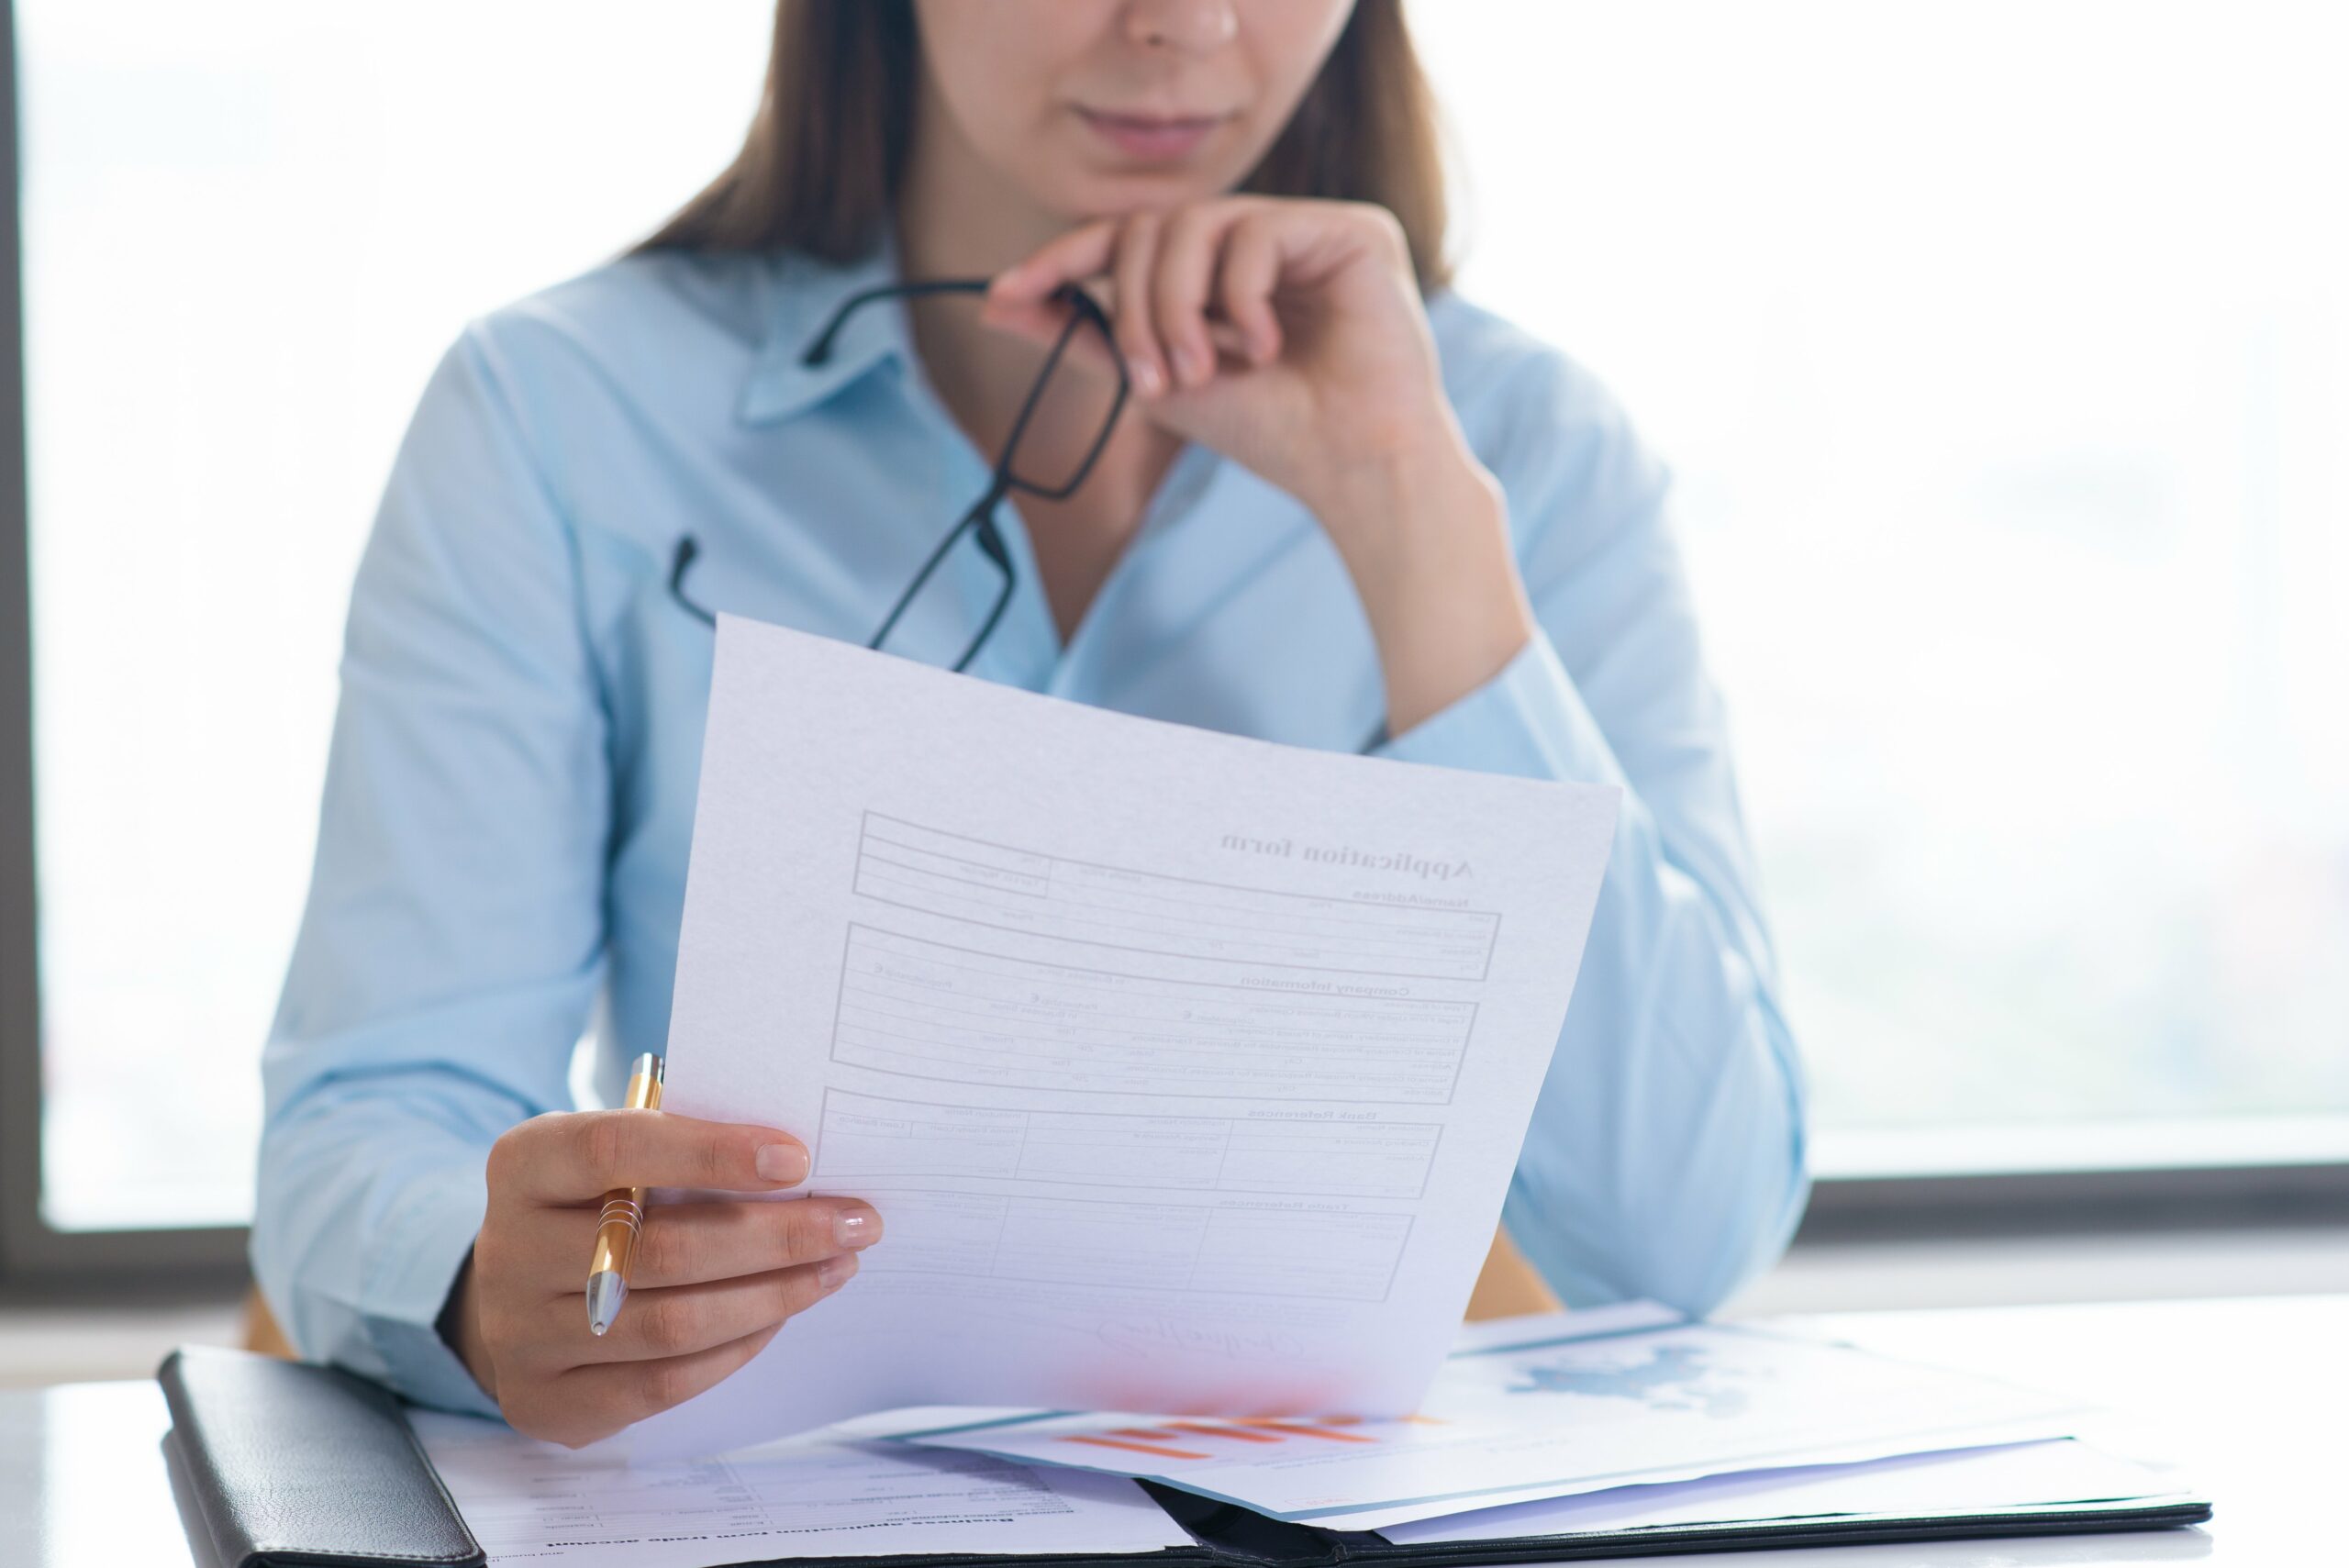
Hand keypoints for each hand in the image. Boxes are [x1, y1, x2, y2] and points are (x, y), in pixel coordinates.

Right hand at [446, 1109, 880, 1447]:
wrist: (511, 1291)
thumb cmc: (592, 1204)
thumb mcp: (612, 1158)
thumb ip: (680, 1151)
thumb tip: (796, 1165)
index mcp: (524, 1164)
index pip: (615, 1148)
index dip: (711, 1152)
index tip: (798, 1158)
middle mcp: (510, 1250)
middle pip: (661, 1248)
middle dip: (776, 1237)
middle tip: (855, 1223)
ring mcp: (520, 1335)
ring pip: (671, 1324)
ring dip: (773, 1296)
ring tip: (837, 1267)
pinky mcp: (545, 1401)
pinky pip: (662, 1384)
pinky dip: (735, 1349)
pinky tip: (781, 1316)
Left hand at [982, 197, 1534, 736]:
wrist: (1353, 468)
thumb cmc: (1271, 433)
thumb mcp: (1158, 383)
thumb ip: (1086, 339)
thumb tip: (994, 305)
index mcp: (1221, 269)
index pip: (1133, 236)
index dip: (1066, 255)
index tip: (1006, 291)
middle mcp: (1263, 238)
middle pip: (1155, 226)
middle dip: (1133, 304)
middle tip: (1151, 379)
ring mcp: (1308, 230)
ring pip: (1197, 223)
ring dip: (1175, 305)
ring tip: (1199, 371)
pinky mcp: (1354, 231)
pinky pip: (1257, 232)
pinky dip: (1240, 297)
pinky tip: (1264, 348)